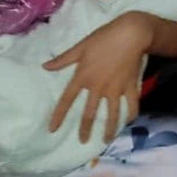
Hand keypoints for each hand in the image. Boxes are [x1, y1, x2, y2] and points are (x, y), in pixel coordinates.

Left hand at [44, 12, 154, 143]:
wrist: (130, 34)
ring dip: (108, 129)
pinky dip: (131, 114)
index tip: (53, 129)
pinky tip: (129, 121)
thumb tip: (45, 66)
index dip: (59, 115)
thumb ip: (63, 59)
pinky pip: (132, 105)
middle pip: (89, 113)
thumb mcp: (80, 47)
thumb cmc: (103, 38)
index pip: (67, 100)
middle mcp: (98, 87)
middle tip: (83, 141)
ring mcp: (115, 89)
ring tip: (106, 140)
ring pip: (111, 114)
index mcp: (83, 77)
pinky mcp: (130, 87)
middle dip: (85, 129)